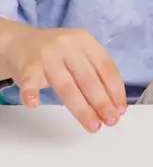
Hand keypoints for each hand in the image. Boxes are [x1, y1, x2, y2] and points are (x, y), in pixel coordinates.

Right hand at [6, 26, 126, 131]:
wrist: (18, 43)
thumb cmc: (55, 52)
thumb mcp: (80, 52)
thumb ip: (95, 72)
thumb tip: (114, 103)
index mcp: (86, 41)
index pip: (106, 68)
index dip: (116, 91)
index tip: (120, 108)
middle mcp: (68, 46)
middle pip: (89, 79)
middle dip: (103, 103)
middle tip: (111, 121)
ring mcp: (47, 56)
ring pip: (67, 87)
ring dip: (82, 110)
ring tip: (93, 125)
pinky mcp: (27, 66)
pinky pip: (30, 82)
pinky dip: (32, 94)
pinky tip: (34, 104)